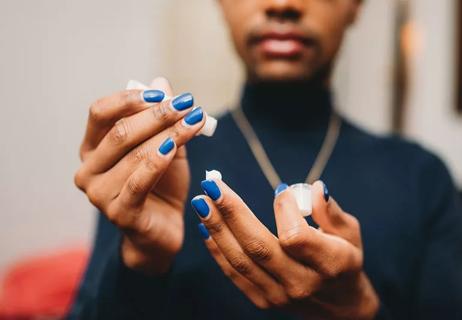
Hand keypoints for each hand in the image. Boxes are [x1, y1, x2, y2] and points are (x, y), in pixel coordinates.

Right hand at [75, 77, 205, 274]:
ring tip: (195, 121)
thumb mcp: (164, 146)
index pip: (101, 112)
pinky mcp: (119, 213)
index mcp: (92, 149)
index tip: (164, 94)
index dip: (131, 99)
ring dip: (170, 135)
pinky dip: (160, 160)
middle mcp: (88, 170)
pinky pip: (141, 180)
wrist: (164, 228)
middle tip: (187, 105)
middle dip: (158, 115)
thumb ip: (160, 119)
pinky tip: (176, 147)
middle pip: (120, 132)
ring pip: (135, 154)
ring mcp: (99, 194)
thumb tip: (161, 82)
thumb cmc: (161, 184)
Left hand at [192, 179, 378, 318]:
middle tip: (211, 184)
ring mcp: (279, 296)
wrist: (339, 308)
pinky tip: (205, 226)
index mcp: (330, 264)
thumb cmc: (345, 261)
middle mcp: (302, 283)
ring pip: (241, 260)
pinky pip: (234, 274)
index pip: (296, 237)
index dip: (284, 210)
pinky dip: (217, 249)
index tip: (280, 189)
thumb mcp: (350, 233)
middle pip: (259, 247)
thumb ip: (331, 212)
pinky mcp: (263, 300)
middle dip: (231, 212)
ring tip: (201, 201)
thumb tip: (315, 187)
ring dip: (217, 228)